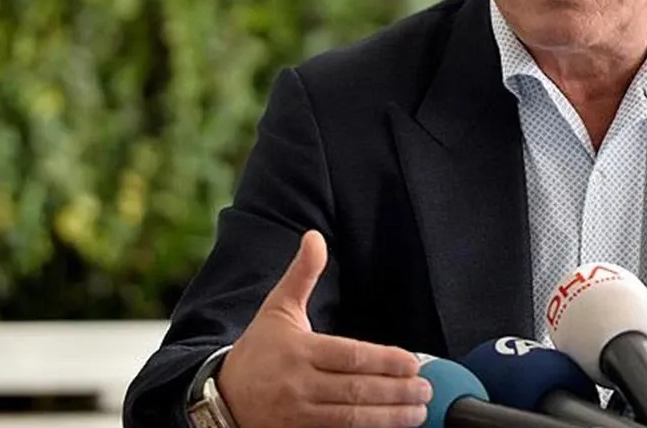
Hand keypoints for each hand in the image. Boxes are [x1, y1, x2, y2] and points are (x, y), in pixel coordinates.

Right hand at [218, 230, 431, 427]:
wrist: (220, 397)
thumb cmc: (258, 351)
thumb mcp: (278, 308)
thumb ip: (302, 274)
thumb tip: (315, 237)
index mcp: (299, 351)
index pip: (350, 357)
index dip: (384, 361)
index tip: (412, 363)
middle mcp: (299, 385)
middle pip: (356, 390)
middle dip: (396, 391)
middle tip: (425, 389)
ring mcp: (298, 416)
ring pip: (351, 419)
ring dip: (389, 417)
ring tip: (418, 412)